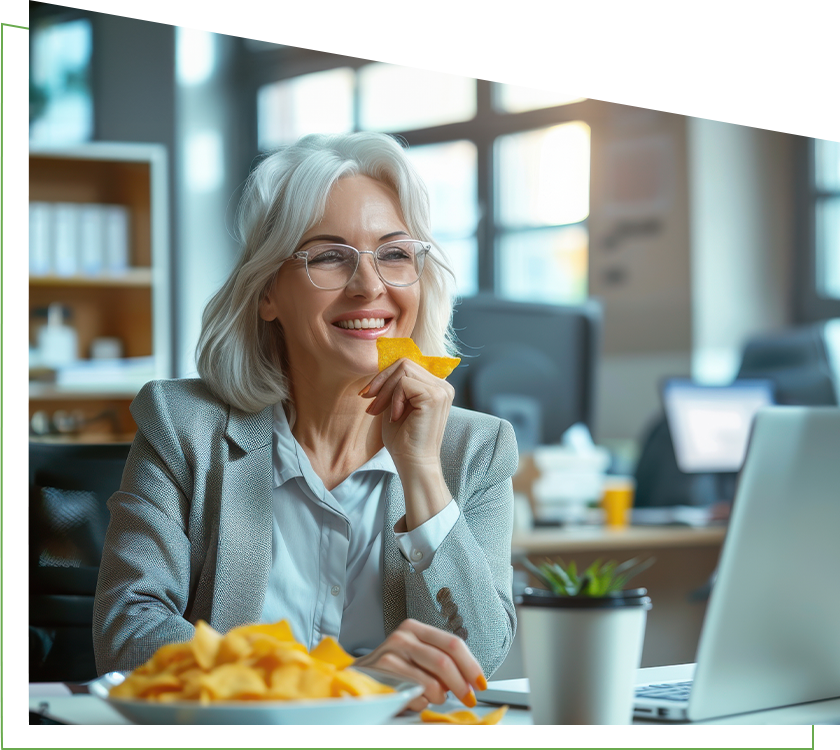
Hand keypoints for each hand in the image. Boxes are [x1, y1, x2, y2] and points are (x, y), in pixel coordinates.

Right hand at [353, 619, 486, 711]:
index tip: (480, 682)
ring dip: (439, 696)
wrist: (357, 677)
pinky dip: (421, 702)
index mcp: (416, 628)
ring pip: (432, 681)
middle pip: (444, 661)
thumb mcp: (416, 657)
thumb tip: (470, 681)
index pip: (452, 643)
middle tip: (468, 698)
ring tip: (434, 698)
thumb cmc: (391, 669)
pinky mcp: (383, 673)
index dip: (471, 665)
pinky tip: (414, 699)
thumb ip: (440, 663)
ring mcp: (392, 652)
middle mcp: (404, 635)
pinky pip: (414, 694)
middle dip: (461, 684)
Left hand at [360, 357, 453, 469]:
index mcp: (436, 386)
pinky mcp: (435, 396)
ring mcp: (441, 389)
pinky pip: (404, 382)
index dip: (385, 375)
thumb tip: (380, 363)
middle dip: (382, 381)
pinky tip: (396, 417)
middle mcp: (443, 385)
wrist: (413, 464)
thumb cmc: (403, 439)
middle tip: (370, 403)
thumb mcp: (395, 405)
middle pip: (404, 362)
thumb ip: (394, 385)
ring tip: (380, 411)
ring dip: (386, 391)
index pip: (408, 364)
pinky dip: (394, 399)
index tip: (368, 394)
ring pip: (403, 369)